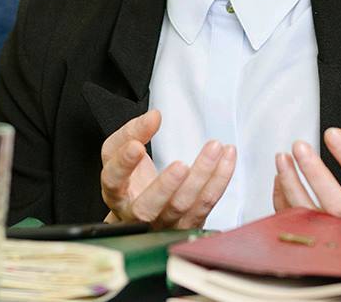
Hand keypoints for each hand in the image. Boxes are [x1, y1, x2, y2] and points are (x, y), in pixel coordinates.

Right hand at [100, 109, 236, 228]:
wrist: (142, 216)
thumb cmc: (130, 179)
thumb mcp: (119, 153)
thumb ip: (132, 132)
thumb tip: (154, 116)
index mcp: (116, 194)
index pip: (113, 181)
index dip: (124, 165)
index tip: (137, 146)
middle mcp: (137, 215)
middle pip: (149, 207)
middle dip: (166, 186)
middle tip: (180, 165)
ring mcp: (165, 224)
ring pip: (184, 205)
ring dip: (202, 175)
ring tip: (214, 147)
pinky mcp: (189, 224)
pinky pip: (206, 203)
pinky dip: (220, 178)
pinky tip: (227, 156)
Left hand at [273, 109, 340, 238]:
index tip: (332, 133)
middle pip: (336, 205)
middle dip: (315, 174)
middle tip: (299, 145)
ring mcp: (340, 234)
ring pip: (311, 216)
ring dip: (292, 186)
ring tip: (282, 158)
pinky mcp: (322, 237)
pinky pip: (297, 223)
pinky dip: (284, 199)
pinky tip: (280, 176)